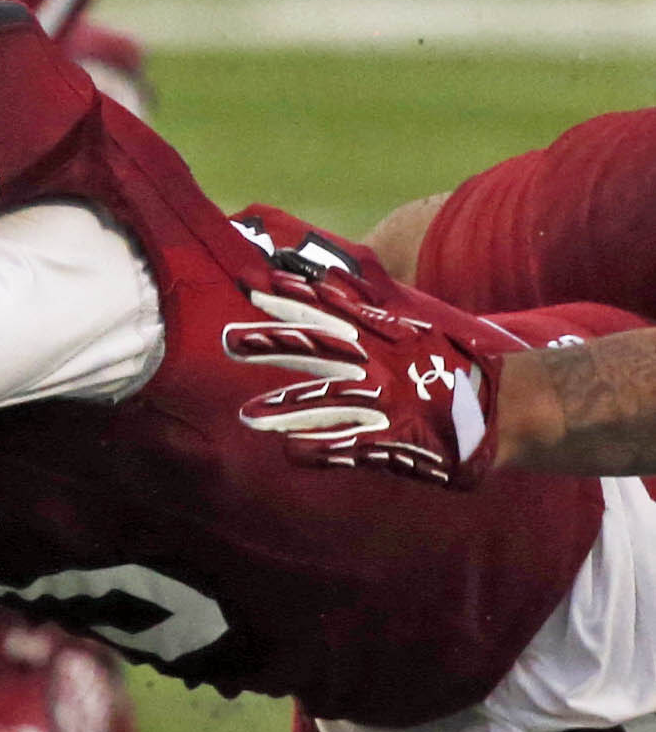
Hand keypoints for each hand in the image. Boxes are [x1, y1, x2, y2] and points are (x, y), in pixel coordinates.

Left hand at [222, 267, 495, 490]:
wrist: (504, 410)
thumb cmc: (446, 368)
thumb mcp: (408, 329)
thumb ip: (363, 307)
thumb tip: (322, 278)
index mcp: (382, 337)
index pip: (330, 311)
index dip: (292, 298)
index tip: (253, 285)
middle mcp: (380, 365)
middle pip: (320, 349)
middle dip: (275, 344)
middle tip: (226, 341)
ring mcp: (388, 402)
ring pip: (329, 402)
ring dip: (286, 408)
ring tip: (246, 417)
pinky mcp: (397, 440)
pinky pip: (353, 447)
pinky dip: (322, 450)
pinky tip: (291, 453)